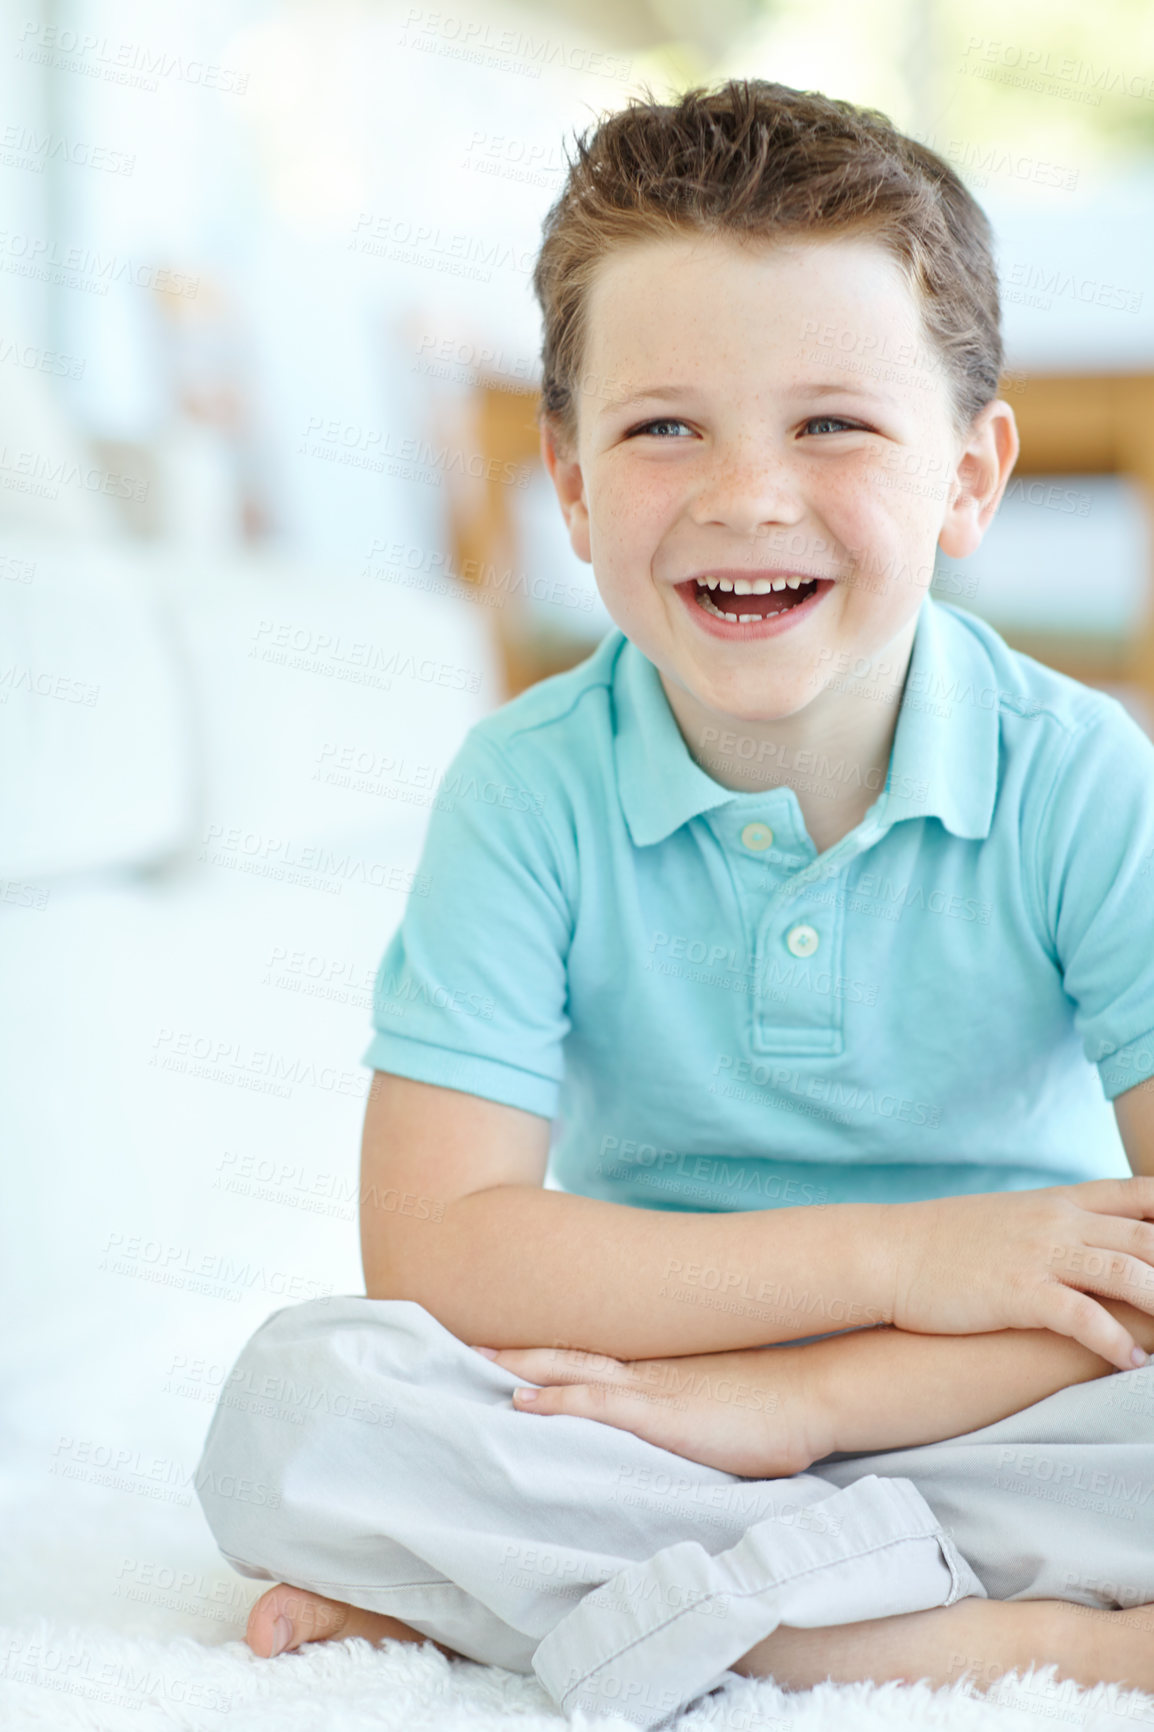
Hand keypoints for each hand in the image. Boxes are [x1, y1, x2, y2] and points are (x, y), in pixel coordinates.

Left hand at [471, 1342, 832, 1477]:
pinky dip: (555, 1401)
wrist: (817, 1392)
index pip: (595, 1355)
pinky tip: (523, 1403)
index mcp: (664, 1367)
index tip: (512, 1348)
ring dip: (524, 1369)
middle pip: (572, 1353)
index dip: (551, 1352)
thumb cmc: (781, 1404)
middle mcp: (650, 1369)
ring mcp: (654, 1388)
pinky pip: (597, 1404)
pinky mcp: (663, 1414)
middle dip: (521, 1351)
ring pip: (572, 1371)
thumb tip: (689, 1420)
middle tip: (471, 1343)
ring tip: (479, 1363)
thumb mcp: (730, 1401)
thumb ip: (700, 1405)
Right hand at [886, 1177, 1153, 1370]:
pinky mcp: (1018, 1292)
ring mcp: (1039, 1254)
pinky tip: (1132, 1364)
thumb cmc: (946, 1243)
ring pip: (1126, 1271)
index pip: (1139, 1194)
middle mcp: (1058, 1222)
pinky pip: (1083, 1317)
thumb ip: (1058, 1225)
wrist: (889, 1252)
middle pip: (1147, 1235)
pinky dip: (1115, 1343)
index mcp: (1060, 1202)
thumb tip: (1092, 1242)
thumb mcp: (1011, 1218)